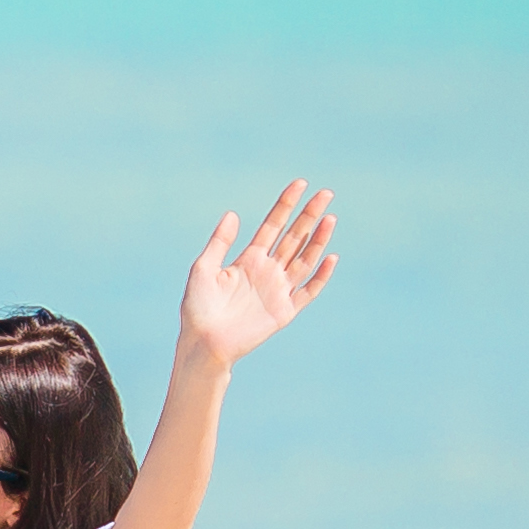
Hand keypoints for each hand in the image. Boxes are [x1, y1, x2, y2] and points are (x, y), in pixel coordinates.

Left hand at [179, 182, 339, 369]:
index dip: (286, 205)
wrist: (204, 343)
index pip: (273, 226)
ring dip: (318, 240)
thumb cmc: (198, 308)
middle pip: (294, 237)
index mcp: (249, 259)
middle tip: (325, 193)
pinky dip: (320, 275)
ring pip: (304, 259)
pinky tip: (330, 257)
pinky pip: (308, 291)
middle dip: (309, 215)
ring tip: (330, 218)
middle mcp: (267, 271)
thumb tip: (232, 214)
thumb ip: (219, 242)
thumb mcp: (203, 269)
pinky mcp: (285, 310)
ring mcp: (278, 290)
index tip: (301, 184)